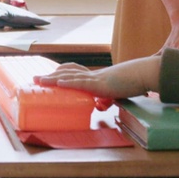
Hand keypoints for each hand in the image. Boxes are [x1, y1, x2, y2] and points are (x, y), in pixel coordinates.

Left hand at [35, 57, 160, 98]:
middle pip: (67, 72)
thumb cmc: (131, 83)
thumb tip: (100, 106)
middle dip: (51, 75)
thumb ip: (106, 98)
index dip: (61, 72)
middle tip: (36, 78)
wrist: (142, 74)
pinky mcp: (100, 84)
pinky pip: (81, 82)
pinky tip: (59, 82)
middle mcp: (92, 74)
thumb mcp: (115, 93)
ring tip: (39, 80)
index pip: (75, 71)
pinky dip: (69, 82)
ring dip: (53, 78)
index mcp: (95, 76)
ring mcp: (95, 78)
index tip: (50, 74)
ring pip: (69, 76)